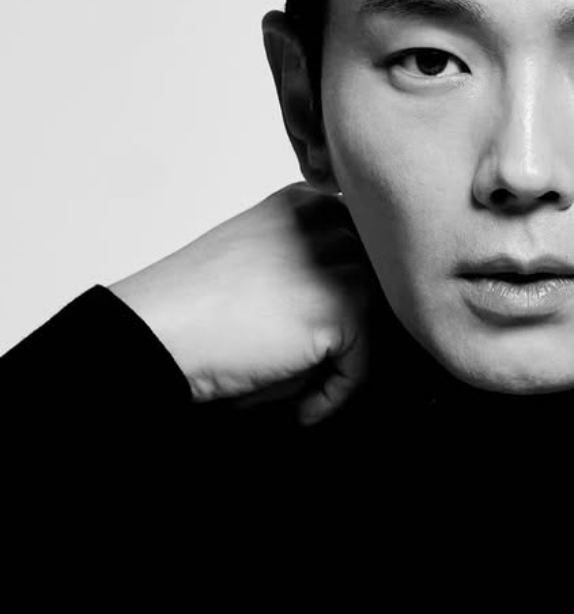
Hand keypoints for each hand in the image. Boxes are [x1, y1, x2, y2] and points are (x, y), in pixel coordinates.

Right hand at [109, 183, 374, 424]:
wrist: (156, 330)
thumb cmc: (191, 307)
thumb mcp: (258, 258)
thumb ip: (309, 262)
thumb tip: (364, 305)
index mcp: (299, 203)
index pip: (360, 242)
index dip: (348, 292)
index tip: (328, 333)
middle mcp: (321, 220)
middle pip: (377, 275)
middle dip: (356, 324)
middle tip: (327, 366)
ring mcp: (334, 260)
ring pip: (376, 315)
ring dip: (347, 357)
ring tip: (306, 387)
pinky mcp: (340, 304)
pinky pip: (362, 360)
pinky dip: (335, 394)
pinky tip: (301, 410)